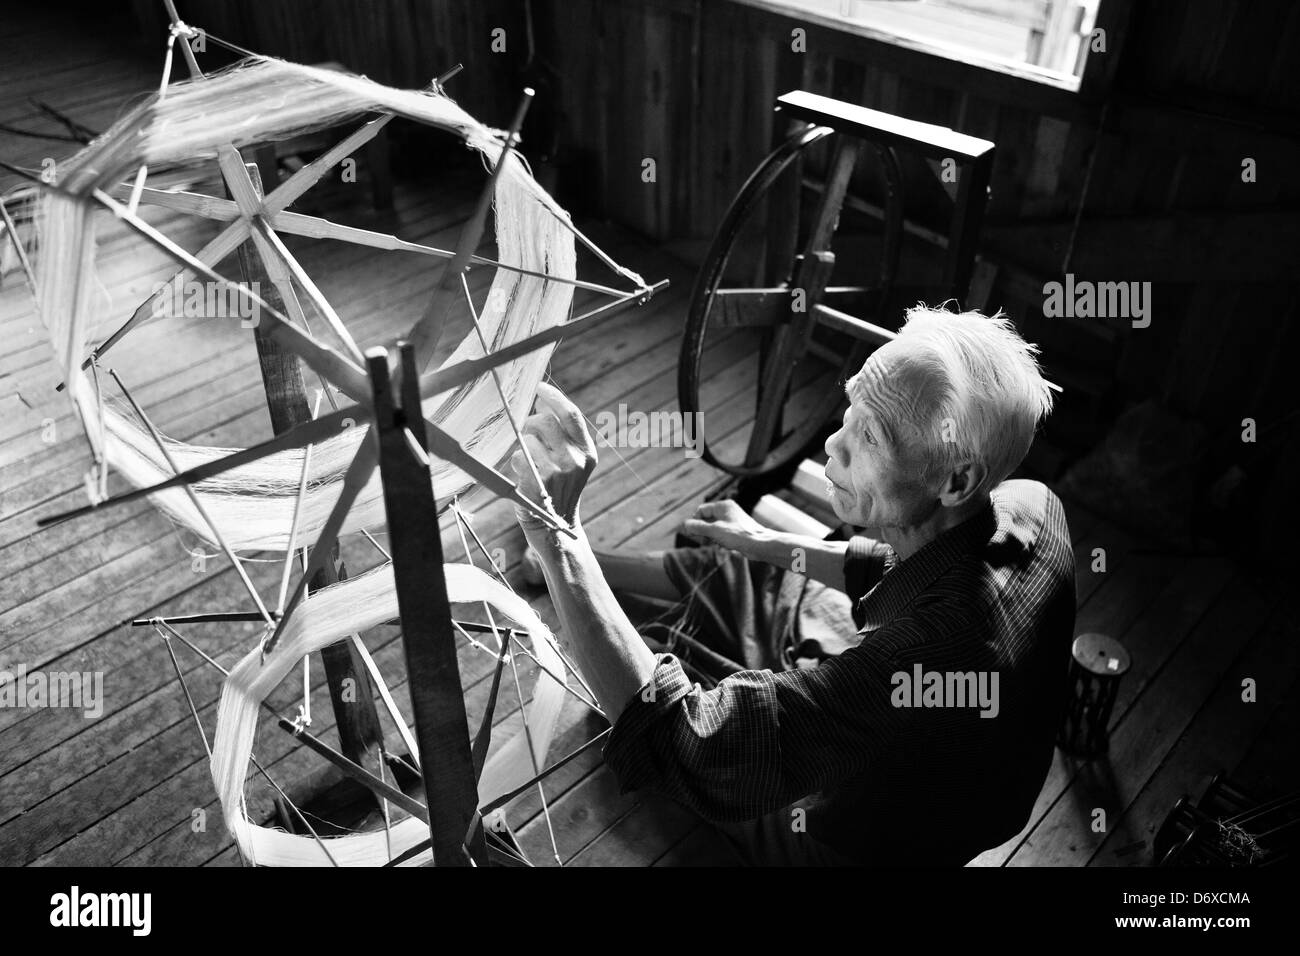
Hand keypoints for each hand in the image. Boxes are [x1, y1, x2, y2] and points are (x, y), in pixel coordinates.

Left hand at [508, 382, 596, 538]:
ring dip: (522, 446)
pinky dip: (516, 462)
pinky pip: (519, 456)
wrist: (554, 526)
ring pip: (528, 438)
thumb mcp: (570, 461)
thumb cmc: (557, 488)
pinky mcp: (539, 480)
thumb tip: (541, 402)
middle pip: (545, 421)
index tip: (539, 388)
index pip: (571, 414)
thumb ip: (561, 434)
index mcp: (587, 452)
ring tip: (527, 461)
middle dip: (529, 422)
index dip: (553, 397)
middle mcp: (576, 459)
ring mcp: (558, 470)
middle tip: (525, 432)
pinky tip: (524, 475)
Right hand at [680, 499, 769, 557]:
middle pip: (707, 519)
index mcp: (723, 506)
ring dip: (711, 537)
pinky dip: (719, 540)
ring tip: (717, 543)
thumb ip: (697, 527)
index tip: (692, 533)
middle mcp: (728, 511)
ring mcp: (732, 520)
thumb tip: (684, 525)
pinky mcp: (736, 530)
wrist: (760, 545)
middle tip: (703, 540)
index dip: (695, 521)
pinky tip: (724, 546)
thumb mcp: (714, 531)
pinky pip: (722, 534)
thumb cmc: (740, 535)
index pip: (701, 510)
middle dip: (703, 530)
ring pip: (714, 527)